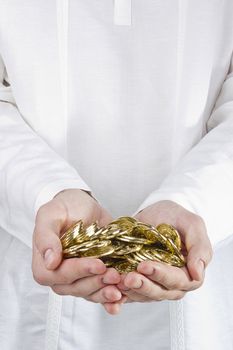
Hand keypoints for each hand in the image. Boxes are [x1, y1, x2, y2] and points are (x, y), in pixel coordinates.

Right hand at [32, 189, 123, 313]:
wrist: (84, 204)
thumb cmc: (65, 207)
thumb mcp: (51, 214)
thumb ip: (46, 237)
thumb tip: (50, 262)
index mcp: (44, 261)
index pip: (56, 276)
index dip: (76, 273)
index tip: (97, 264)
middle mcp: (59, 274)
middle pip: (74, 288)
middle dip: (96, 283)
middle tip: (114, 274)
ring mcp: (77, 277)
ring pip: (89, 293)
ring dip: (105, 291)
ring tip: (122, 282)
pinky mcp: (92, 277)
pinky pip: (99, 293)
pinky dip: (111, 298)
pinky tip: (123, 296)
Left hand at [116, 200, 212, 302]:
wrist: (155, 213)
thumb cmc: (176, 217)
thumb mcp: (192, 224)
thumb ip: (200, 247)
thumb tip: (197, 273)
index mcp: (188, 272)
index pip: (178, 281)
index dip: (162, 275)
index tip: (144, 266)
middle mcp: (172, 283)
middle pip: (159, 292)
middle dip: (143, 285)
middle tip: (128, 277)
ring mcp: (154, 284)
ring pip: (143, 295)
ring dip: (130, 290)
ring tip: (116, 280)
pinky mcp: (138, 283)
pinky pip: (129, 293)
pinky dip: (119, 294)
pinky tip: (110, 287)